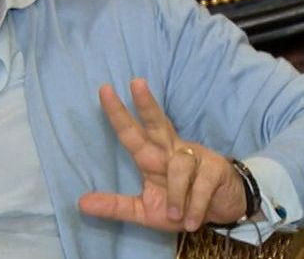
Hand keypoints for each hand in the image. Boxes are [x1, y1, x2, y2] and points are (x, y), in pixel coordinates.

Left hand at [78, 79, 245, 231]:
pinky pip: (201, 186)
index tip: (104, 90)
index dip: (118, 113)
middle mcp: (171, 150)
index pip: (131, 132)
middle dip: (146, 104)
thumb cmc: (179, 207)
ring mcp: (195, 157)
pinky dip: (195, 206)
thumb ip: (115, 206)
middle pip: (158, 123)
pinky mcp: (216, 169)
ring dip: (175, 195)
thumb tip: (81, 204)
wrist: (222, 213)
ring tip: (175, 217)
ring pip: (179, 166)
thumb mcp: (144, 211)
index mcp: (152, 156)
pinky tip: (191, 221)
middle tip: (135, 82)